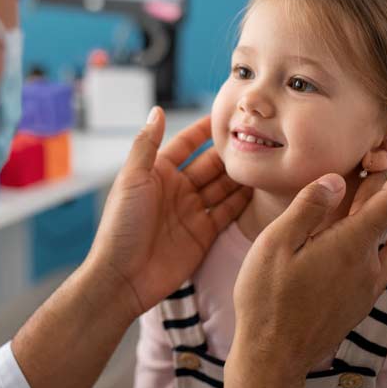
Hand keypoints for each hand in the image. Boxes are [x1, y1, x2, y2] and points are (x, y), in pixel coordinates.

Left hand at [85, 107, 251, 316]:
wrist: (123, 277)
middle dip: (230, 152)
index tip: (229, 115)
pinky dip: (242, 201)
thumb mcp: (132, 179)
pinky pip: (226, 212)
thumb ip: (147, 144)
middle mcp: (176, 189)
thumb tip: (157, 110)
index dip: (205, 130)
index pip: (186, 144)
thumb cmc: (121, 226)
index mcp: (157, 173)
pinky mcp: (203, 234)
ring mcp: (190, 212)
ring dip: (240, 175)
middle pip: (209, 164)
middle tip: (258, 137)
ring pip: (222, 187)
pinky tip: (260, 188)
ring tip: (265, 158)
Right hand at [230, 149, 386, 374]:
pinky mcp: (358, 303)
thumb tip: (338, 179)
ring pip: (382, 240)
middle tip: (380, 160)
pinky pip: (381, 263)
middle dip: (386, 186)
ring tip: (373, 194)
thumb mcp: (276, 244)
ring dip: (382, 215)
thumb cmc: (266, 298)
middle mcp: (367, 265)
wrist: (273, 356)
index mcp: (349, 245)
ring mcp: (365, 287)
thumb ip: (309, 208)